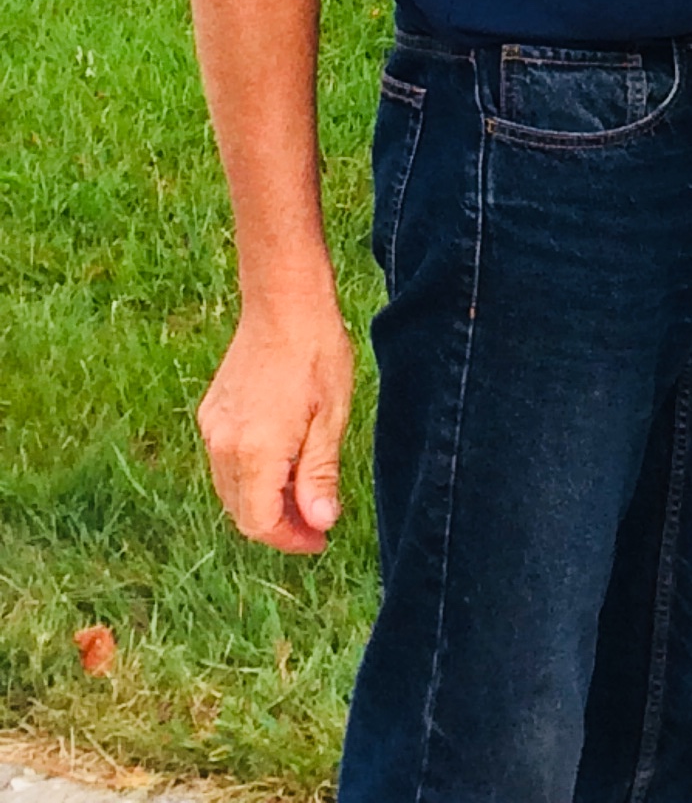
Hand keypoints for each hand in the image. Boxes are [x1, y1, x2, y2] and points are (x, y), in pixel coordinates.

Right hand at [197, 295, 353, 552]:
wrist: (283, 302)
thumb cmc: (315, 353)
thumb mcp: (330, 416)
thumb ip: (319, 475)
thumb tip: (319, 523)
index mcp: (254, 451)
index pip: (259, 523)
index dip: (289, 539)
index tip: (319, 538)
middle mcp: (223, 445)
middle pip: (242, 512)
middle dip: (278, 524)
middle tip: (316, 520)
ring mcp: (212, 428)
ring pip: (230, 490)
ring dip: (263, 501)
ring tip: (302, 491)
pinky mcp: (210, 413)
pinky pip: (224, 463)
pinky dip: (249, 475)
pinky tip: (281, 461)